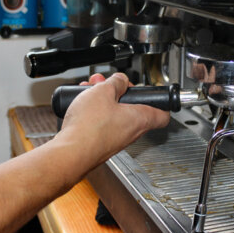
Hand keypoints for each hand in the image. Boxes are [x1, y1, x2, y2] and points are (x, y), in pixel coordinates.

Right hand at [56, 73, 170, 166]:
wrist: (70, 152)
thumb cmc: (89, 127)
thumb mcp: (104, 91)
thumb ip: (116, 82)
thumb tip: (121, 80)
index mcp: (140, 119)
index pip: (162, 114)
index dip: (159, 101)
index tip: (152, 94)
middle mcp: (131, 132)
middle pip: (133, 108)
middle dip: (119, 93)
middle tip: (109, 85)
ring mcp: (116, 140)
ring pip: (115, 115)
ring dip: (104, 100)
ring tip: (90, 91)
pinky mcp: (101, 144)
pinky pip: (103, 124)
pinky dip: (95, 113)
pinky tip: (83, 105)